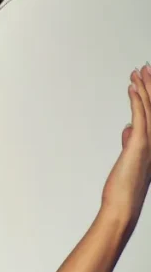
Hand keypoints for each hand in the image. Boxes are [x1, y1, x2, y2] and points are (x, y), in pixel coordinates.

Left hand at [100, 64, 150, 227]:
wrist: (123, 205)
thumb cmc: (124, 186)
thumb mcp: (128, 158)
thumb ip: (130, 141)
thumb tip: (128, 128)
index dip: (150, 95)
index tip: (146, 78)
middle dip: (150, 85)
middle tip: (145, 67)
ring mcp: (150, 142)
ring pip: (148, 109)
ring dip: (143, 88)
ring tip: (138, 71)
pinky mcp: (140, 145)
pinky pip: (139, 118)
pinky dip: (136, 101)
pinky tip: (132, 88)